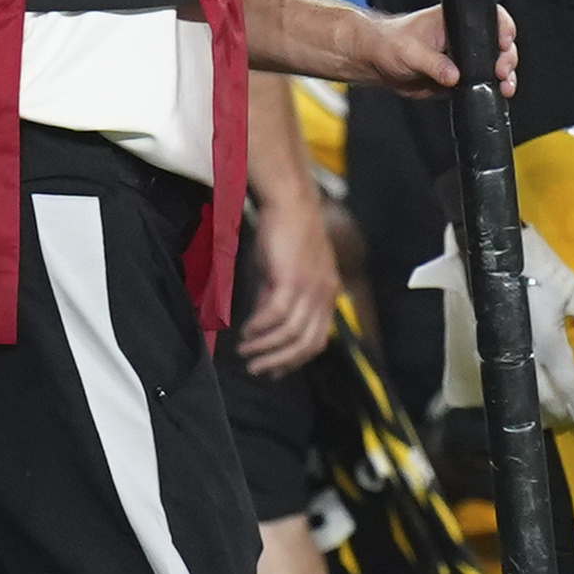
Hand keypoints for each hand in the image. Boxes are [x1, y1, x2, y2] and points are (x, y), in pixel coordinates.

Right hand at [232, 198, 342, 378]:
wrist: (290, 203)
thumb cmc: (286, 233)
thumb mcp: (284, 272)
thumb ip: (276, 298)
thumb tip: (263, 324)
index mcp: (328, 294)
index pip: (317, 340)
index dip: (295, 360)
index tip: (274, 371)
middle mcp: (325, 295)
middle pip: (307, 344)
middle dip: (280, 361)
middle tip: (256, 369)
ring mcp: (311, 288)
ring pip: (291, 333)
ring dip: (266, 347)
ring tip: (246, 351)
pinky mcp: (293, 279)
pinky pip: (276, 315)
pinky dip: (259, 327)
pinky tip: (246, 330)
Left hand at [364, 4, 515, 98]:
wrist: (376, 63)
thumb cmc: (389, 44)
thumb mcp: (411, 53)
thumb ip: (434, 64)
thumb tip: (454, 76)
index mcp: (454, 20)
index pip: (489, 18)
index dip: (503, 29)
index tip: (504, 44)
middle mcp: (463, 37)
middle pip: (499, 44)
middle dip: (507, 58)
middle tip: (502, 71)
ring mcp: (463, 57)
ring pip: (494, 64)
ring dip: (503, 76)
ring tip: (504, 86)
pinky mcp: (459, 77)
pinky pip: (481, 82)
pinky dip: (491, 88)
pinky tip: (496, 93)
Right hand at [408, 222, 573, 428]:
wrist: (491, 248)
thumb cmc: (536, 265)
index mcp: (547, 342)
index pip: (568, 383)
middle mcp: (523, 352)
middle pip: (541, 393)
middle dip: (556, 410)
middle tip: (568, 421)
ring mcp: (499, 349)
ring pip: (519, 387)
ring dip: (533, 402)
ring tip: (545, 412)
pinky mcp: (484, 340)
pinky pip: (501, 373)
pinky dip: (513, 385)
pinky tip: (518, 386)